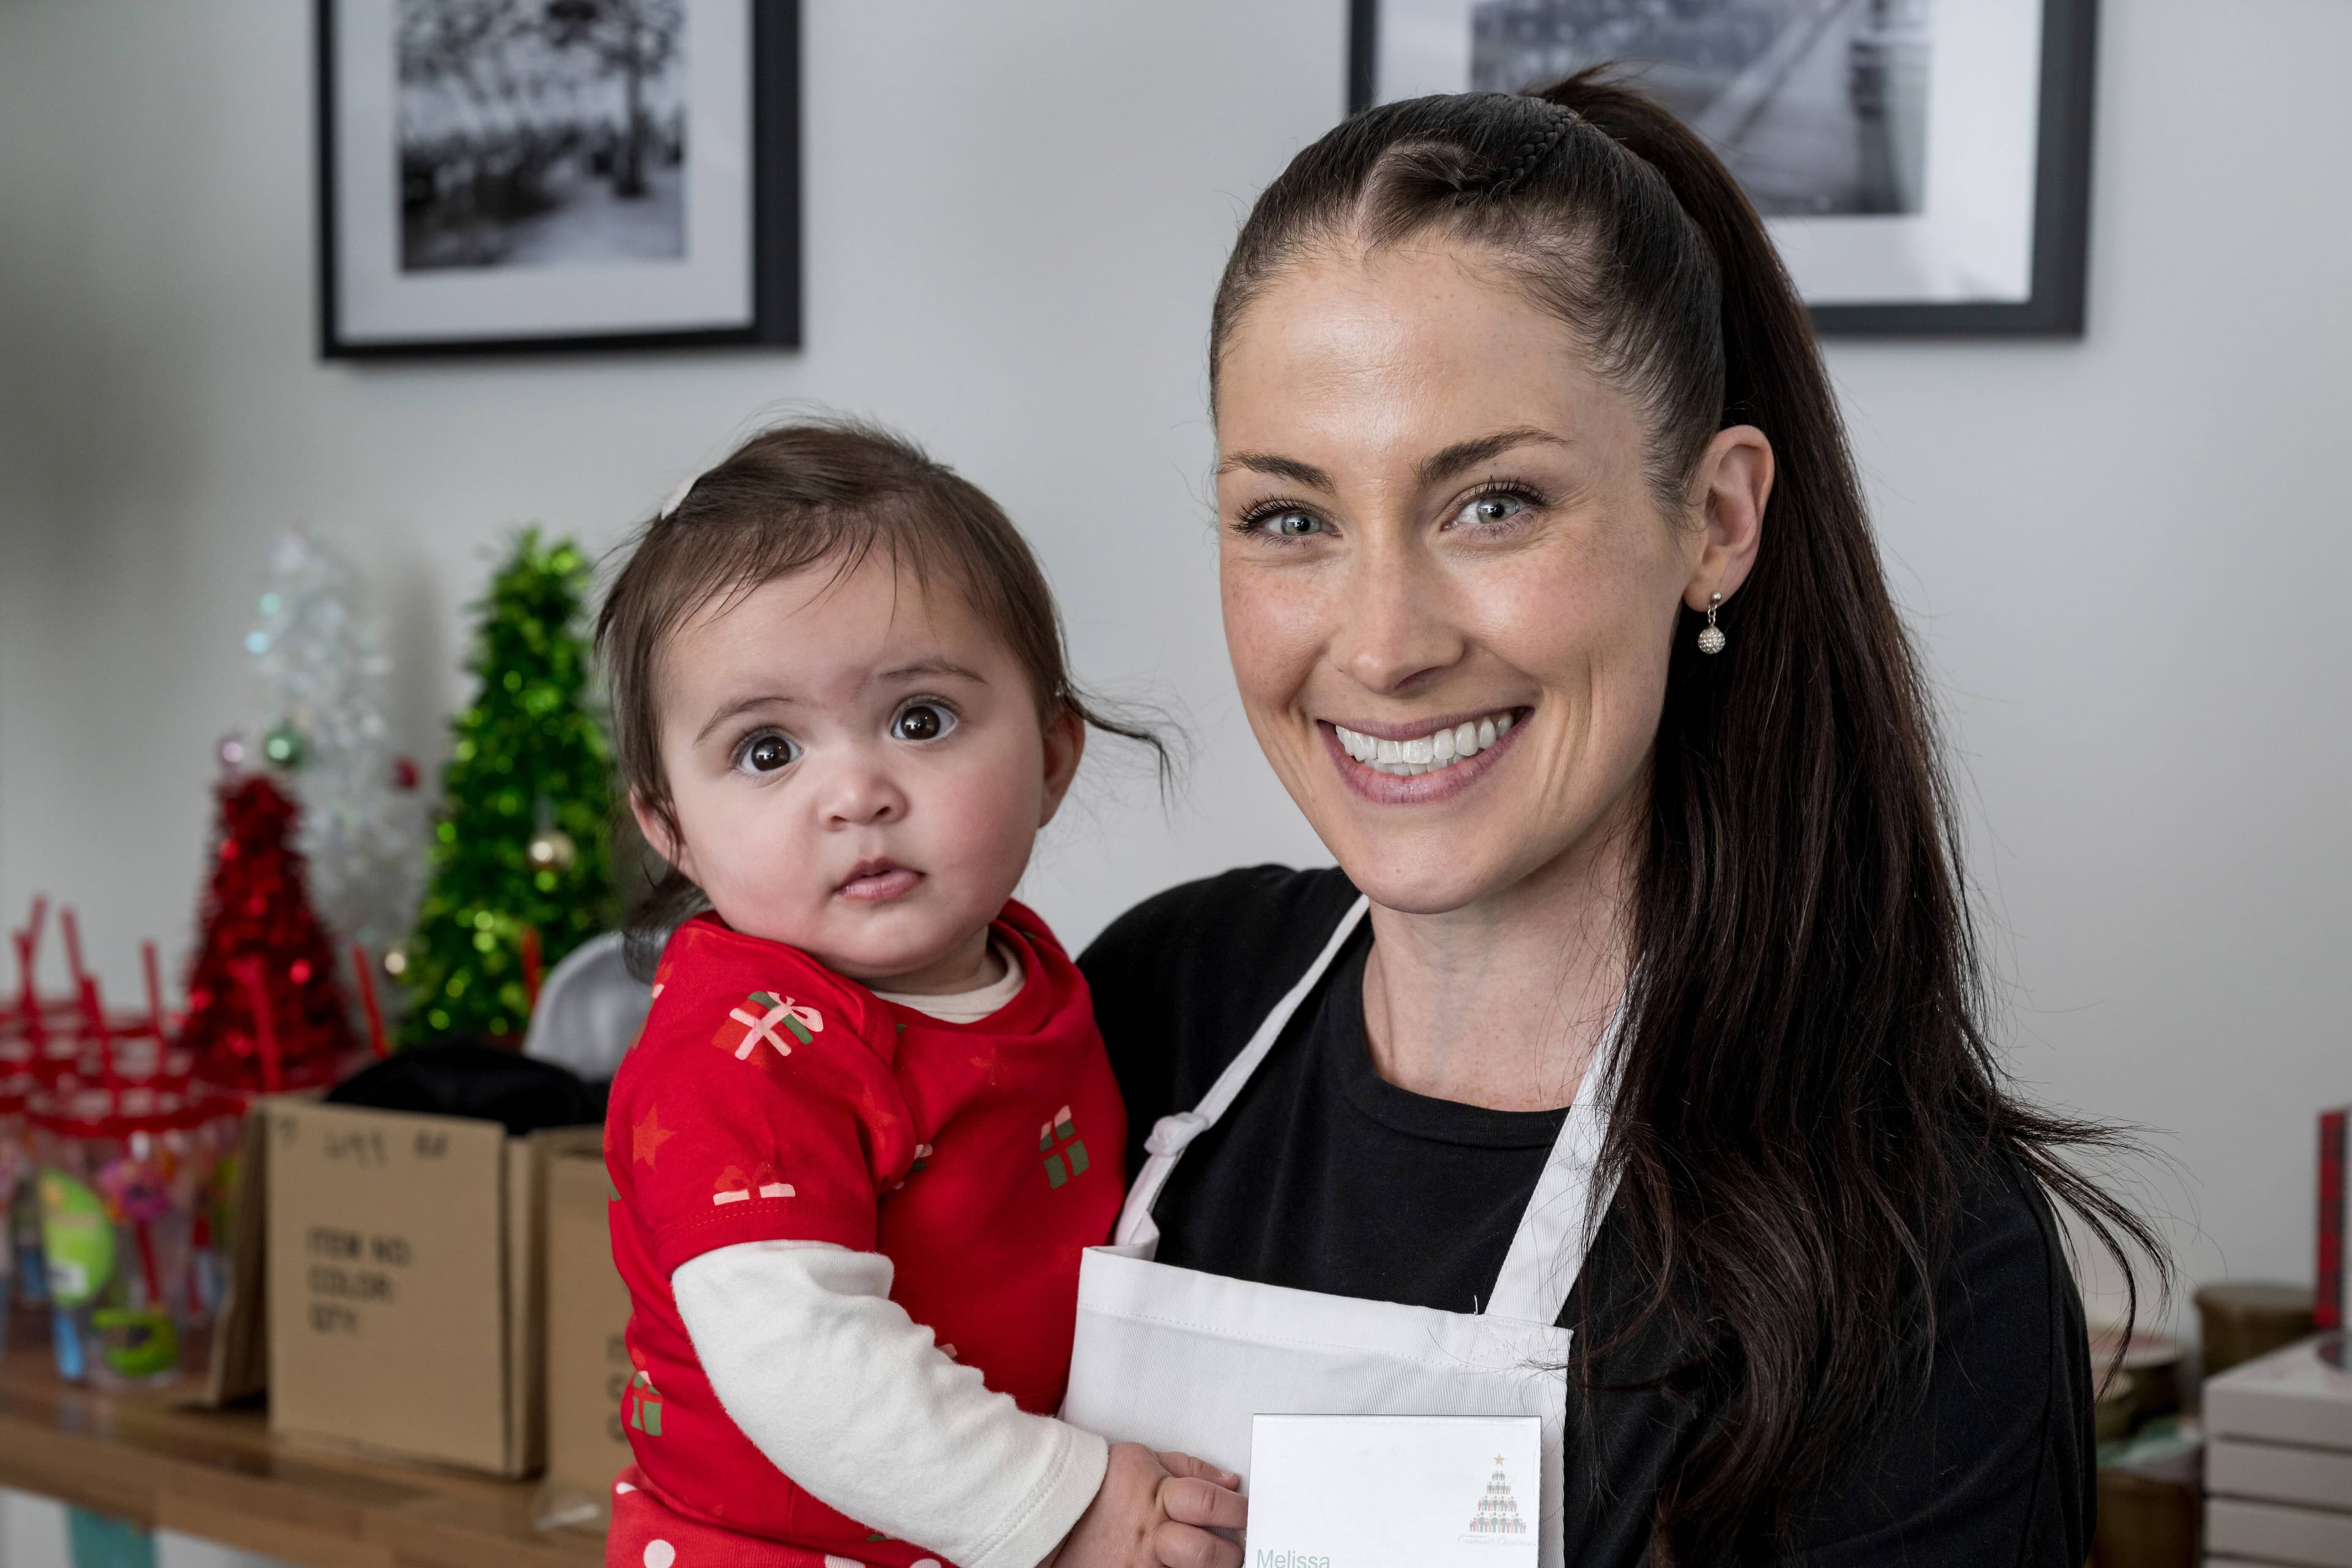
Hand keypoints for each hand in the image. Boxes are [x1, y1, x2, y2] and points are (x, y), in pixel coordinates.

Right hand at [1044, 1442, 1245, 1567]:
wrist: (1050, 1512)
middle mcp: (1149, 1535)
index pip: (1207, 1502)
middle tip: (1235, 1551)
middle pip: (1205, 1553)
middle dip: (1229, 1555)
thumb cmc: (1099, 1484)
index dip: (1237, 1510)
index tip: (1249, 1514)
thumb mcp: (1143, 1459)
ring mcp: (1139, 1566)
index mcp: (1155, 1496)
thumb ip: (1190, 1468)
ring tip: (1210, 1562)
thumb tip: (1231, 1481)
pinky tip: (1180, 1566)